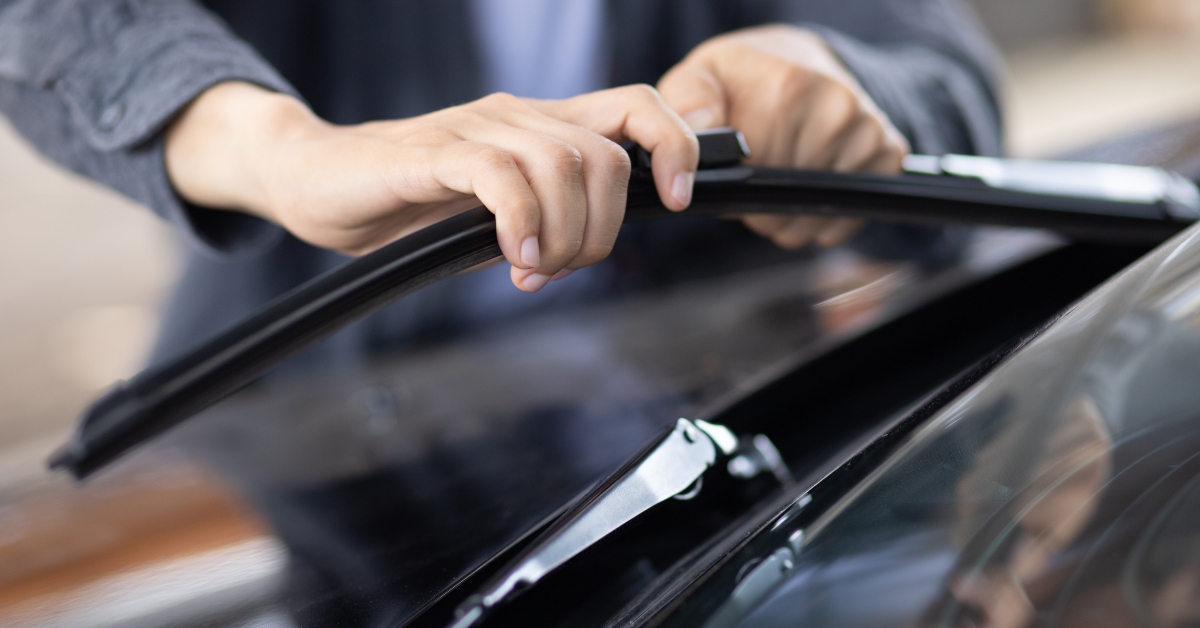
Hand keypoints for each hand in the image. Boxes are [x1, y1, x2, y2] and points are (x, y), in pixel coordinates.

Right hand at [165, 82, 698, 291]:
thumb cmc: (401, 201)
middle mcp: (516, 117)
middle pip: (607, 156)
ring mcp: (476, 130)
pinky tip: (511, 255)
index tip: (676, 200)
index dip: (673, 146)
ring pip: (565, 165)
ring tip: (531, 267)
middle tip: (560, 268)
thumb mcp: (488, 220)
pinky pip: (503, 176)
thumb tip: (575, 254)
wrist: (314, 179)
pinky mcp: (434, 152)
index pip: (635, 108)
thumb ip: (537, 226)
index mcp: (539, 128)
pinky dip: (522, 221)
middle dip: (603, 229)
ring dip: (564, 234)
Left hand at [658, 25, 909, 248]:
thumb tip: (703, 135)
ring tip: (778, 178)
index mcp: (791, 88)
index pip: (758, 178)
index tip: (733, 172)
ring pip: (815, 216)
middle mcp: (838, 108)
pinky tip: (806, 187)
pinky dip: (822, 217)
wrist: (795, 60)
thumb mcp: (700, 79)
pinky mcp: (889, 152)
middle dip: (760, 204)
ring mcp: (868, 131)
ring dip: (789, 214)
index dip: (737, 189)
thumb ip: (689, 106)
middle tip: (754, 174)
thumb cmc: (741, 79)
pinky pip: (847, 216)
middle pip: (787, 201)